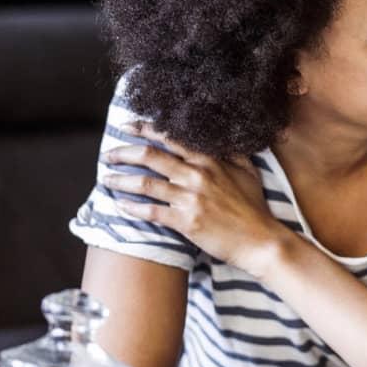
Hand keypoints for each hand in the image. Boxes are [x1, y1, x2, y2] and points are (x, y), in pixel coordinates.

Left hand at [100, 122, 287, 275]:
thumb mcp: (249, 173)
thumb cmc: (254, 208)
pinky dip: (132, 207)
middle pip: (149, 156)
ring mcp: (190, 198)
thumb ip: (233, 155)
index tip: (127, 126)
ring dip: (120, 180)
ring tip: (106, 179)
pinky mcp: (185, 221)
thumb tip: (224, 140)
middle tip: (108, 154)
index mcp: (210, 161)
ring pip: (145, 183)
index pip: (170, 138)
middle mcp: (197, 175)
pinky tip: (120, 205)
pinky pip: (150, 211)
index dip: (144, 129)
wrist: (259, 240)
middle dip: (123, 152)